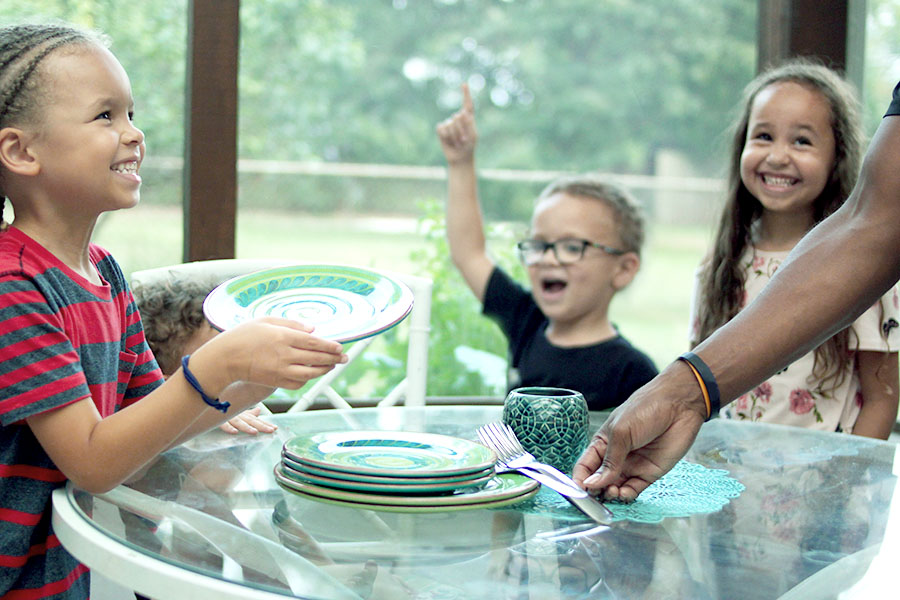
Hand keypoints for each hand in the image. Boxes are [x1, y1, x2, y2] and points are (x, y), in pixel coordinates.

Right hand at [193, 317, 347, 400]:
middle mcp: (284, 355)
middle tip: (344, 357)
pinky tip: (311, 373)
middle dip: (333, 358)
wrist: (224, 358)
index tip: (340, 347)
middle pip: (316, 358)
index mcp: (283, 337)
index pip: (314, 343)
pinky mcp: (276, 382)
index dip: (330, 346)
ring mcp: (280, 370)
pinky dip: (307, 379)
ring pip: (310, 373)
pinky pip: (298, 383)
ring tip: (332, 365)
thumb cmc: (243, 336)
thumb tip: (313, 329)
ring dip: (324, 370)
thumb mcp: (266, 321)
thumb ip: (291, 323)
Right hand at [218, 406, 275, 434]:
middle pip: (250, 420)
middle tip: (271, 430)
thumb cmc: (221, 407)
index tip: (275, 428)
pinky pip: (222, 423)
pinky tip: (234, 432)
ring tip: (255, 432)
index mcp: (241, 413)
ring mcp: (226, 415)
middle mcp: (236, 413)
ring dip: (246, 427)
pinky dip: (228, 427)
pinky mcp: (215, 417)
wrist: (205, 400)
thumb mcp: (236, 411)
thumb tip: (259, 411)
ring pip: (238, 421)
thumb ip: (247, 413)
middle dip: (261, 426)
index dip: (265, 424)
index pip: (255, 420)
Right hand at [436, 82, 477, 164]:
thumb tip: (461, 113)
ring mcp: (448, 124)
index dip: (466, 94)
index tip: (464, 84)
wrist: (460, 158)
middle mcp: (457, 119)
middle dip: (461, 129)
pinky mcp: (441, 130)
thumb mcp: (473, 136)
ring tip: (458, 142)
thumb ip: (469, 124)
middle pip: (458, 117)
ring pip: (450, 125)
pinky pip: (442, 129)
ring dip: (455, 136)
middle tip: (464, 139)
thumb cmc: (468, 147)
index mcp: (468, 118)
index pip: (467, 104)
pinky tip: (449, 142)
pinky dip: (446, 137)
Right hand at [572, 365, 706, 500]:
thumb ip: (609, 461)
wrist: (679, 406)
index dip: (579, 479)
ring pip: (615, 488)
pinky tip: (623, 493)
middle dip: (594, 491)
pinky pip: (634, 490)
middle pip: (598, 481)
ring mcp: (632, 466)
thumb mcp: (621, 432)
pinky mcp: (649, 473)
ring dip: (610, 494)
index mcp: (602, 443)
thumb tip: (591, 483)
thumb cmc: (645, 409)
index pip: (585, 466)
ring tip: (611, 492)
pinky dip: (627, 495)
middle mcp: (615, 457)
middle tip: (594, 497)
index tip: (577, 491)